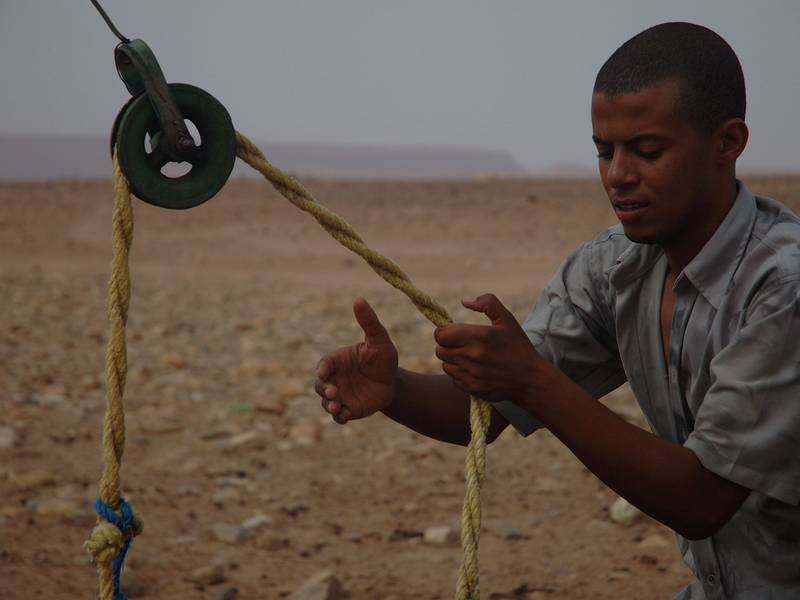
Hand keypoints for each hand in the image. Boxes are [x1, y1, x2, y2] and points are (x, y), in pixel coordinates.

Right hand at [315, 297, 398, 423]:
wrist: (393, 382)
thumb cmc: (383, 358)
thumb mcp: (379, 339)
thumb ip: (369, 322)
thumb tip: (359, 299)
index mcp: (337, 361)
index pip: (324, 365)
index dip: (323, 369)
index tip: (325, 372)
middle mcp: (334, 379)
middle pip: (320, 386)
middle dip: (324, 389)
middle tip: (333, 392)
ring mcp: (340, 396)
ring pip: (327, 402)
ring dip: (329, 405)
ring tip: (337, 406)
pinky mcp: (348, 410)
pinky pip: (338, 416)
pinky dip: (339, 417)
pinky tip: (345, 416)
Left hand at [434, 293, 541, 402]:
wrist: (531, 380)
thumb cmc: (518, 347)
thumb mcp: (507, 320)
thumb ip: (487, 303)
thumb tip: (464, 301)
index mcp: (479, 336)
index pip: (442, 334)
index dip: (443, 332)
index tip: (452, 332)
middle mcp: (473, 355)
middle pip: (440, 350)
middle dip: (446, 345)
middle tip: (459, 344)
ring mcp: (472, 373)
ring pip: (445, 365)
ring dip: (452, 360)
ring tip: (467, 357)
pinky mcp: (472, 388)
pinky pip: (453, 379)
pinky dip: (459, 374)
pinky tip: (473, 370)